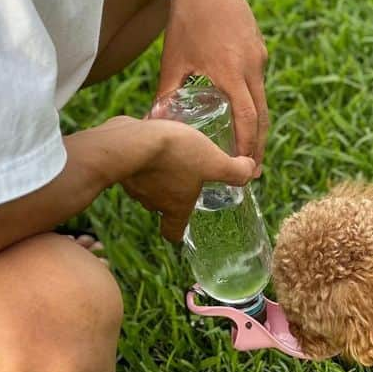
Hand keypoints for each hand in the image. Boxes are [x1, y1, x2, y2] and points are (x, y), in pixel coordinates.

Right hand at [121, 118, 258, 241]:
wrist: (130, 140)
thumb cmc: (174, 156)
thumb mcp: (213, 162)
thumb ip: (234, 171)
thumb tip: (251, 171)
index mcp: (173, 208)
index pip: (172, 233)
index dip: (178, 232)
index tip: (185, 226)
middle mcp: (151, 201)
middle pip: (161, 206)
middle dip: (172, 194)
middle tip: (186, 177)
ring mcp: (133, 184)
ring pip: (147, 184)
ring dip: (158, 173)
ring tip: (171, 153)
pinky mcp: (121, 163)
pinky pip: (135, 164)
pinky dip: (144, 156)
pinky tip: (153, 139)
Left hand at [158, 0, 269, 165]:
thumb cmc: (186, 21)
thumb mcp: (173, 60)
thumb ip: (166, 94)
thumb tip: (154, 123)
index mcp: (232, 73)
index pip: (248, 120)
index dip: (248, 147)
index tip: (246, 170)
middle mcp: (252, 67)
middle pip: (263, 115)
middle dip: (258, 145)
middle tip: (254, 172)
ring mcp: (259, 55)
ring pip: (263, 98)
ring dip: (258, 125)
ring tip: (250, 149)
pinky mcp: (258, 46)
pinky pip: (258, 80)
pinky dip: (254, 100)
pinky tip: (244, 110)